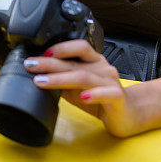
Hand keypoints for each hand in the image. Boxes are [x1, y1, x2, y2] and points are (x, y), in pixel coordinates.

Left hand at [24, 39, 142, 136]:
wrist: (128, 115)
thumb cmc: (102, 99)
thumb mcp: (78, 88)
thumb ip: (62, 81)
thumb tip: (38, 75)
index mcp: (94, 61)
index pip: (78, 46)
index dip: (59, 48)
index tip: (38, 54)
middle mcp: (102, 68)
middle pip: (75, 62)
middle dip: (50, 63)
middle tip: (32, 65)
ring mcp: (111, 82)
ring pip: (85, 76)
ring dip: (61, 78)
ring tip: (43, 81)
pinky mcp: (118, 97)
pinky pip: (107, 93)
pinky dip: (94, 94)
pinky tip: (82, 97)